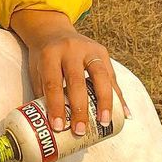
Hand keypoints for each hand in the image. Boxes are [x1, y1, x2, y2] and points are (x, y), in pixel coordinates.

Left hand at [9, 9, 121, 136]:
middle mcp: (71, 49)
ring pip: (101, 76)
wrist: (53, 30)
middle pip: (78, 81)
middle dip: (80, 108)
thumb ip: (42, 93)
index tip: (58, 127)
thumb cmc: (43, 58)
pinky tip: (124, 113)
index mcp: (50, 54)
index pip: (54, 83)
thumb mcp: (36, 70)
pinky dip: (118, 96)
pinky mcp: (103, 52)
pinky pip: (112, 76)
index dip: (56, 106)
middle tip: (80, 130)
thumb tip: (49, 125)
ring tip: (104, 122)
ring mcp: (89, 49)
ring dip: (105, 101)